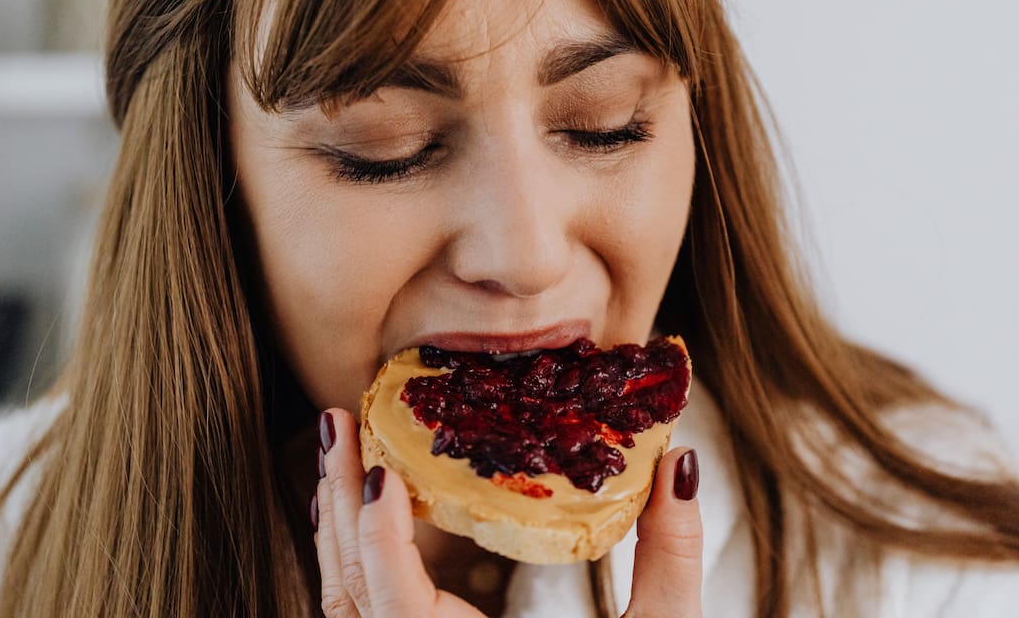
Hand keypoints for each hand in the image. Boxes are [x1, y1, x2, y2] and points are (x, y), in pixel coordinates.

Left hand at [314, 408, 703, 616]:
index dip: (380, 540)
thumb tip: (683, 463)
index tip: (382, 472)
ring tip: (339, 448)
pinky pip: (358, 617)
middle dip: (338, 499)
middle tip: (336, 422)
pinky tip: (356, 514)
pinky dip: (351, 560)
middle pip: (350, 593)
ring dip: (335, 524)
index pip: (397, 607)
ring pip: (342, 605)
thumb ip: (672, 555)